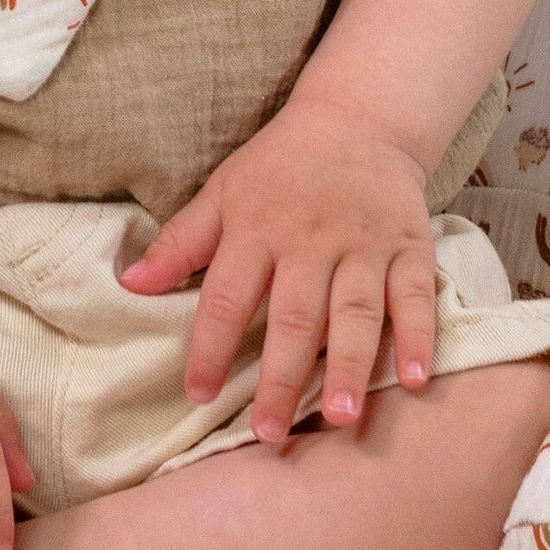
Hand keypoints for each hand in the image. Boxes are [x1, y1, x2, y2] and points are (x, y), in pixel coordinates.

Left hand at [117, 96, 439, 439]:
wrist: (358, 117)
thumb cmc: (280, 166)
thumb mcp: (223, 191)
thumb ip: (181, 241)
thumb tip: (129, 285)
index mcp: (258, 226)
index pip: (228, 295)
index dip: (210, 346)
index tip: (198, 394)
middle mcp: (312, 239)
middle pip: (296, 315)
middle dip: (283, 378)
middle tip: (271, 432)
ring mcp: (365, 243)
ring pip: (357, 311)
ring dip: (350, 365)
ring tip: (341, 418)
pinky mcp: (410, 245)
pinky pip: (416, 294)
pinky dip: (420, 336)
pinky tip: (416, 380)